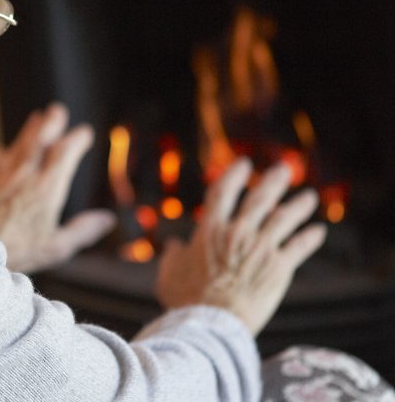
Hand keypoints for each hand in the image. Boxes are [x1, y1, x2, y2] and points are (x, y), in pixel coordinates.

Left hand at [0, 103, 115, 273]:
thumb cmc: (16, 250)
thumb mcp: (57, 247)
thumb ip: (83, 230)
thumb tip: (107, 219)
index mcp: (46, 189)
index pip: (64, 154)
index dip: (76, 140)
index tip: (84, 132)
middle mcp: (25, 177)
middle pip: (39, 142)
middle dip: (50, 123)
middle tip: (58, 110)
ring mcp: (4, 179)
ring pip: (18, 148)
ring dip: (29, 131)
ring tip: (36, 118)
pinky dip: (2, 155)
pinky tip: (2, 151)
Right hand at [156, 158, 326, 335]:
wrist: (212, 324)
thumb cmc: (185, 300)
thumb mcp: (169, 274)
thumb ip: (172, 256)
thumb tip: (174, 246)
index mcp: (210, 229)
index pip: (223, 191)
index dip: (234, 175)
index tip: (244, 164)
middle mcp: (237, 233)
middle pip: (260, 199)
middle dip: (274, 181)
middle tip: (284, 169)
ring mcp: (260, 249)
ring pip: (284, 219)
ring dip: (298, 205)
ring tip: (309, 196)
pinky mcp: (279, 268)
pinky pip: (298, 247)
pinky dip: (310, 237)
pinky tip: (319, 231)